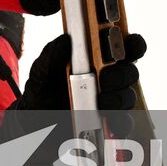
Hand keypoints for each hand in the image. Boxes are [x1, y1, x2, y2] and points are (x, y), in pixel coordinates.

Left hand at [16, 31, 145, 112]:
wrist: (34, 126)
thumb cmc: (42, 94)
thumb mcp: (42, 72)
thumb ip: (52, 55)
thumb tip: (65, 39)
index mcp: (98, 61)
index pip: (123, 49)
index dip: (133, 44)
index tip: (130, 43)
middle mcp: (108, 81)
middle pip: (130, 72)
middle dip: (121, 74)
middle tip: (106, 78)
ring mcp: (111, 103)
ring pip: (128, 97)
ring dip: (119, 98)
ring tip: (102, 101)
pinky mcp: (110, 125)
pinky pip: (124, 124)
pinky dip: (119, 123)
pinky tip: (108, 122)